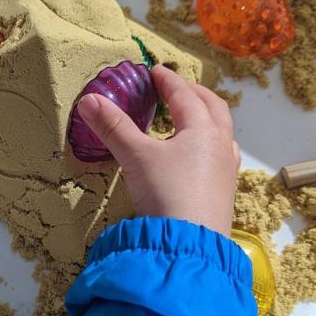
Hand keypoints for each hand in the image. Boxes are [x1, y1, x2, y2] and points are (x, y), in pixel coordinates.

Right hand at [77, 65, 239, 236]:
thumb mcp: (135, 157)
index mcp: (202, 130)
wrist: (189, 244)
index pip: (184, 95)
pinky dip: (212, 145)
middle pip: (213, 107)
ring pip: (224, 132)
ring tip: (194, 118)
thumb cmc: (166, 193)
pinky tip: (202, 157)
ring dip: (209, 118)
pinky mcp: (225, 191)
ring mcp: (227, 169)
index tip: (155, 71)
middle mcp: (221, 145)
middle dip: (194, 93)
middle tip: (177, 88)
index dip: (168, 81)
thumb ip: (113, 127)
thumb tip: (88, 100)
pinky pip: (224, 156)